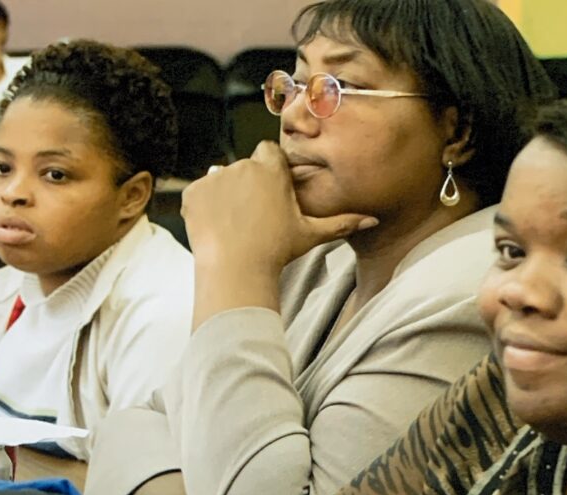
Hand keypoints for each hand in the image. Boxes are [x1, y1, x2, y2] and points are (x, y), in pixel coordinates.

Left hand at [181, 142, 377, 275]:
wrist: (237, 271)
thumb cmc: (277, 251)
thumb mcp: (311, 234)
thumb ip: (341, 222)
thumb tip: (372, 220)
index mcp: (271, 169)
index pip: (268, 152)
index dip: (270, 169)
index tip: (271, 191)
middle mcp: (242, 166)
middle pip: (245, 167)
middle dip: (248, 185)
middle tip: (254, 216)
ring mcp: (215, 178)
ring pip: (221, 180)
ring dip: (226, 195)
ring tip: (235, 226)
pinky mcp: (193, 193)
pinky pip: (199, 194)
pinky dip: (205, 208)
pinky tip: (217, 229)